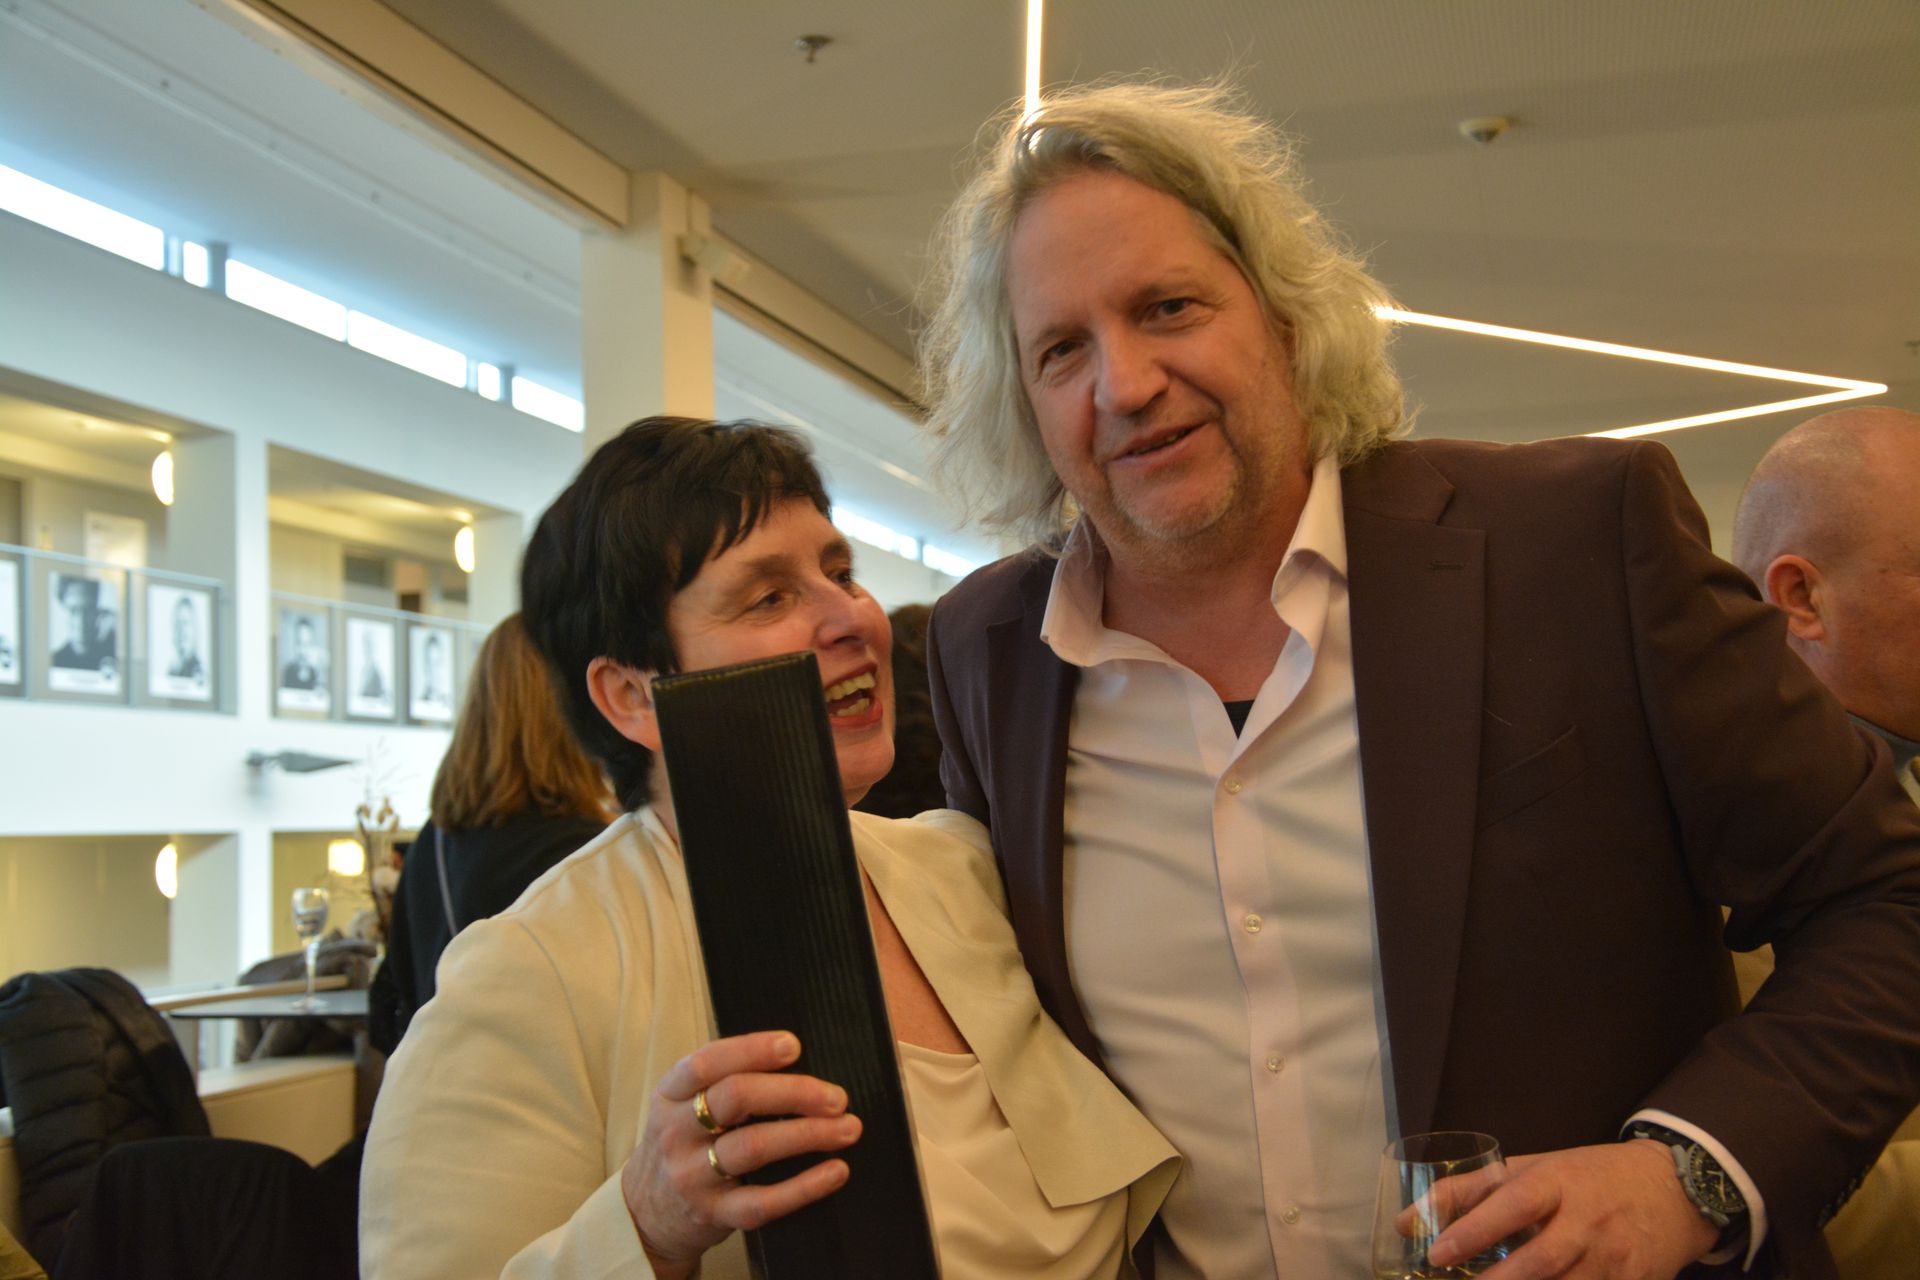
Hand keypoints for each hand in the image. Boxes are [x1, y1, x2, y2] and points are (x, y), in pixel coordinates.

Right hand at [620, 1031, 860, 1279]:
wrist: (646, 1214)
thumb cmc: (684, 1144)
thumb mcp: (683, 1105)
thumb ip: (724, 1081)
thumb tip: (797, 1059)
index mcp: (671, 1095)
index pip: (706, 1063)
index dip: (751, 1050)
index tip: (794, 1046)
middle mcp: (677, 1132)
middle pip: (735, 1099)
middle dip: (793, 1092)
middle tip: (836, 1097)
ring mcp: (692, 1176)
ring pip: (753, 1147)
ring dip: (808, 1135)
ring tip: (848, 1128)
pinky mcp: (713, 1215)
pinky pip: (762, 1201)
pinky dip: (804, 1187)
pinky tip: (836, 1171)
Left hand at [1430, 1140, 1719, 1278]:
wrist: (1674, 1189)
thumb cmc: (1588, 1176)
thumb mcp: (1533, 1168)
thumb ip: (1471, 1191)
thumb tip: (1405, 1223)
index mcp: (1558, 1181)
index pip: (1513, 1205)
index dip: (1475, 1230)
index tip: (1437, 1253)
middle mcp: (1588, 1220)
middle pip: (1542, 1260)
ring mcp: (1615, 1258)